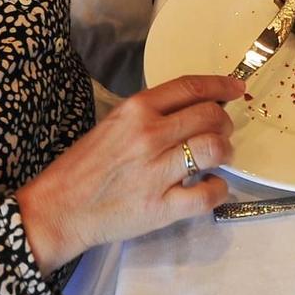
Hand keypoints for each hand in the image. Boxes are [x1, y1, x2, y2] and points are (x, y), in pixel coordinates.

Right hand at [15, 74, 241, 272]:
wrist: (58, 209)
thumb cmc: (85, 166)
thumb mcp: (113, 124)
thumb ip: (150, 115)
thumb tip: (194, 108)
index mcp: (136, 110)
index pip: (190, 88)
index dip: (221, 85)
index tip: (236, 88)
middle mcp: (149, 135)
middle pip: (210, 116)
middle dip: (225, 121)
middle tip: (222, 131)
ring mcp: (156, 172)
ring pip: (214, 149)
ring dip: (226, 151)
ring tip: (220, 157)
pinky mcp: (161, 207)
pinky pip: (207, 194)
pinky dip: (218, 189)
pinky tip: (212, 186)